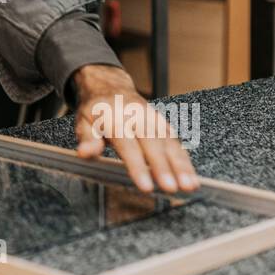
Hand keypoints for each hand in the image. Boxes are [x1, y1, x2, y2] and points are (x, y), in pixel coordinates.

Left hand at [69, 64, 198, 194]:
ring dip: (181, 165)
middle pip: (152, 144)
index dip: (137, 166)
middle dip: (164, 167)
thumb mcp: (83, 122)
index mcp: (115, 118)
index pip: (127, 145)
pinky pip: (176, 142)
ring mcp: (152, 119)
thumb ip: (87, 139)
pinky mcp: (163, 124)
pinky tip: (191, 177)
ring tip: (189, 186)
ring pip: (169, 142)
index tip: (146, 186)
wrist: (110, 86)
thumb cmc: (96, 110)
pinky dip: (185, 160)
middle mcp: (137, 117)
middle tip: (172, 188)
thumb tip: (85, 153)